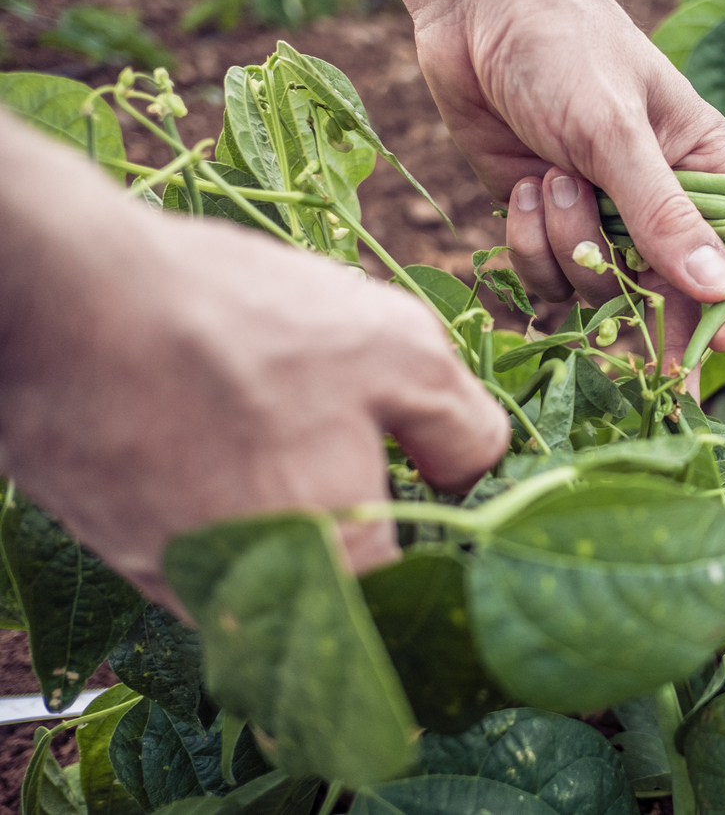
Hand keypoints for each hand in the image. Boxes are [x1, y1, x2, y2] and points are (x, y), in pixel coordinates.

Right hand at [0, 115, 509, 608]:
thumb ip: (464, 430)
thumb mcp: (402, 352)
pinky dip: (223, 502)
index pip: (417, 596)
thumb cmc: (247, 326)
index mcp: (340, 570)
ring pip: (265, 569)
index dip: (442, 549)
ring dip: (289, 519)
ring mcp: (177, 579)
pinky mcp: (118, 545)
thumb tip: (477, 474)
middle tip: (356, 453)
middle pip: (338, 589)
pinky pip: (200, 543)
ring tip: (278, 431)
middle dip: (363, 528)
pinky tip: (221, 433)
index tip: (435, 494)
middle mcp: (256, 602)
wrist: (71, 299)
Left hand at [397, 0, 724, 383]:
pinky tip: (522, 187)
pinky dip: (530, 242)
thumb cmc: (567, 51)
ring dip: (571, 244)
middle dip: (654, 317)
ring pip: (601, 286)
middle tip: (656, 373)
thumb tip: (724, 289)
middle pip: (676, 293)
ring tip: (552, 178)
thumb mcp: (619, 134)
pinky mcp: (549, 226)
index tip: (719, 343)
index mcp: (708, 171)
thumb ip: (667, 218)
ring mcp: (603, 219)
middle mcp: (661, 204)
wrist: (476, 13)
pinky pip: (548, 275)